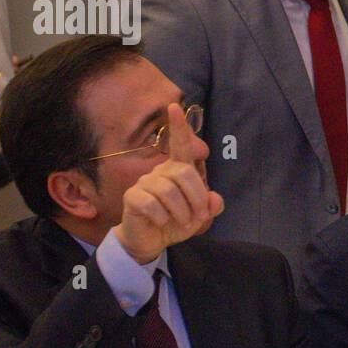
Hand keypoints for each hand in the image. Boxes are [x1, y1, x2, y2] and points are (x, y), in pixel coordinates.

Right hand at [112, 104, 223, 263]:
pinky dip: (163, 217)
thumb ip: (211, 206)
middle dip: (196, 197)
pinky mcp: (132, 198)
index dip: (178, 127)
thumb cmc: (175, 222)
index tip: (174, 106)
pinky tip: (162, 222)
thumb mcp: (199, 216)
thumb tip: (215, 200)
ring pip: (169, 190)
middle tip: (198, 216)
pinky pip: (152, 204)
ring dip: (182, 211)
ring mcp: (144, 183)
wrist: (151, 241)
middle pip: (184, 173)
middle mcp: (159, 172)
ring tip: (182, 222)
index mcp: (176, 170)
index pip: (178, 145)